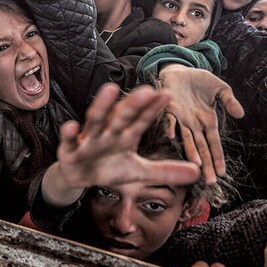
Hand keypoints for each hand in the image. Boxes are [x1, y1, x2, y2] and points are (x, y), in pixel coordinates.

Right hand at [42, 83, 200, 206]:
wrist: (79, 177)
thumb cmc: (109, 167)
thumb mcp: (139, 172)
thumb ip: (165, 171)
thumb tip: (197, 173)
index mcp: (125, 136)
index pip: (142, 120)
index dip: (153, 109)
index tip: (167, 95)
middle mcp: (108, 132)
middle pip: (122, 116)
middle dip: (133, 104)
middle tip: (147, 90)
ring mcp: (89, 139)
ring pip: (96, 120)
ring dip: (102, 105)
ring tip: (110, 89)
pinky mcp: (70, 150)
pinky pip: (69, 141)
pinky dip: (69, 134)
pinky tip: (71, 125)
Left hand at [157, 65, 244, 185]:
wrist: (180, 70)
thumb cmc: (200, 81)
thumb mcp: (220, 88)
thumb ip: (229, 101)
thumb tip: (241, 114)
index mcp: (208, 121)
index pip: (214, 143)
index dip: (218, 158)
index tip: (222, 173)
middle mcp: (194, 124)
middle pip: (202, 148)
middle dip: (206, 165)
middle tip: (209, 182)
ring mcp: (181, 119)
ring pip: (186, 139)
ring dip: (191, 152)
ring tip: (195, 166)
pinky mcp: (169, 109)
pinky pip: (169, 119)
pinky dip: (170, 127)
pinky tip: (171, 136)